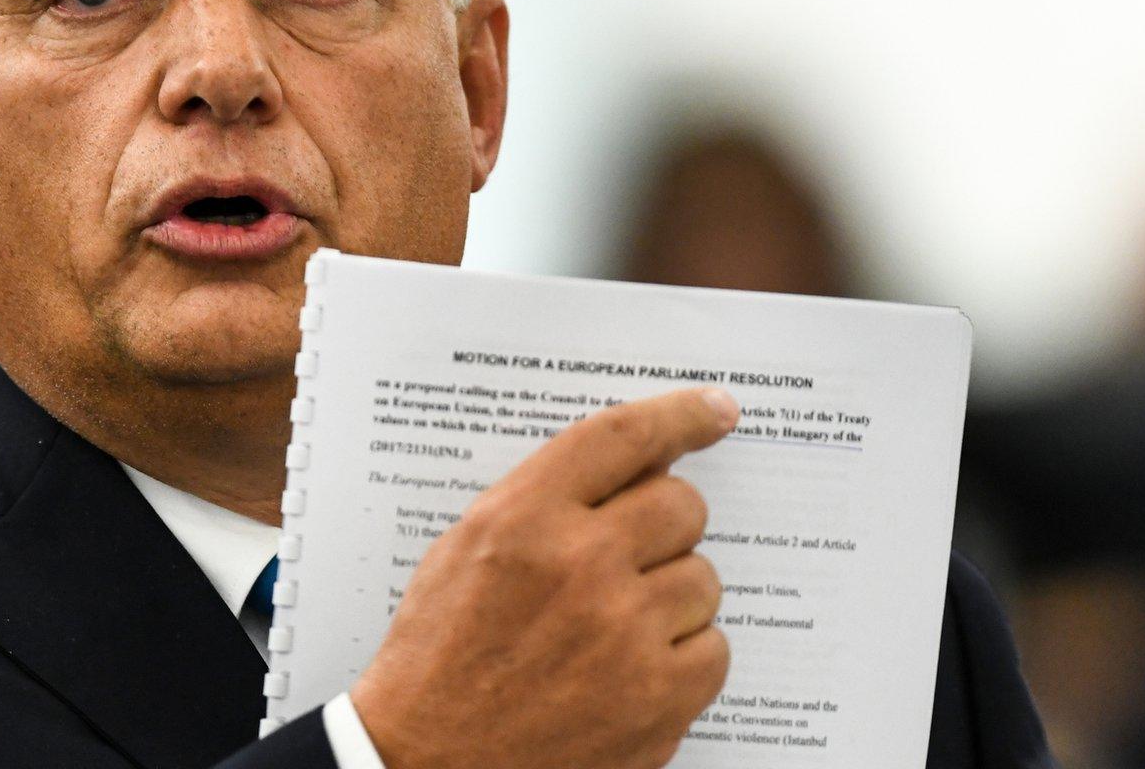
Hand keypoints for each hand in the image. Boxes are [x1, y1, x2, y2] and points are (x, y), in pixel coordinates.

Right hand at [350, 387, 739, 768]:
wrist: (428, 762)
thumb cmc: (440, 656)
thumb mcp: (466, 550)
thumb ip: (544, 499)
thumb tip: (635, 468)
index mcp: (525, 519)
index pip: (622, 439)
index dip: (680, 416)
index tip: (715, 411)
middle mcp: (581, 566)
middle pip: (680, 507)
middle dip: (664, 525)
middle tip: (632, 557)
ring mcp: (625, 635)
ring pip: (703, 579)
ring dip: (671, 598)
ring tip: (615, 628)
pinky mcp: (658, 700)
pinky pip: (714, 650)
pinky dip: (683, 659)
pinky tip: (634, 670)